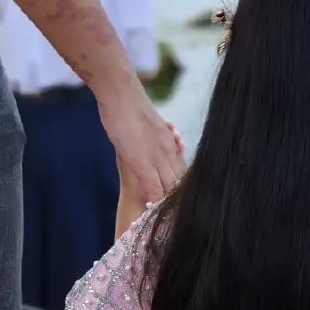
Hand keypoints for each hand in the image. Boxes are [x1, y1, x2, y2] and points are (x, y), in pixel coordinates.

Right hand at [99, 85, 185, 203]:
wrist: (122, 94)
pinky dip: (155, 199)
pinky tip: (153, 208)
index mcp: (170, 143)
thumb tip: (164, 134)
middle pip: (180, 180)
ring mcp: (156, 157)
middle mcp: (168, 151)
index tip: (186, 197)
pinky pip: (153, 186)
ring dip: (169, 202)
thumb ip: (159, 134)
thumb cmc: (130, 104)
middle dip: (181, 197)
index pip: (182, 169)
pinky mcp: (142, 162)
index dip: (184, 184)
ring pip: (170, 185)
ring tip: (170, 215)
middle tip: (184, 212)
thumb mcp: (150, 122)